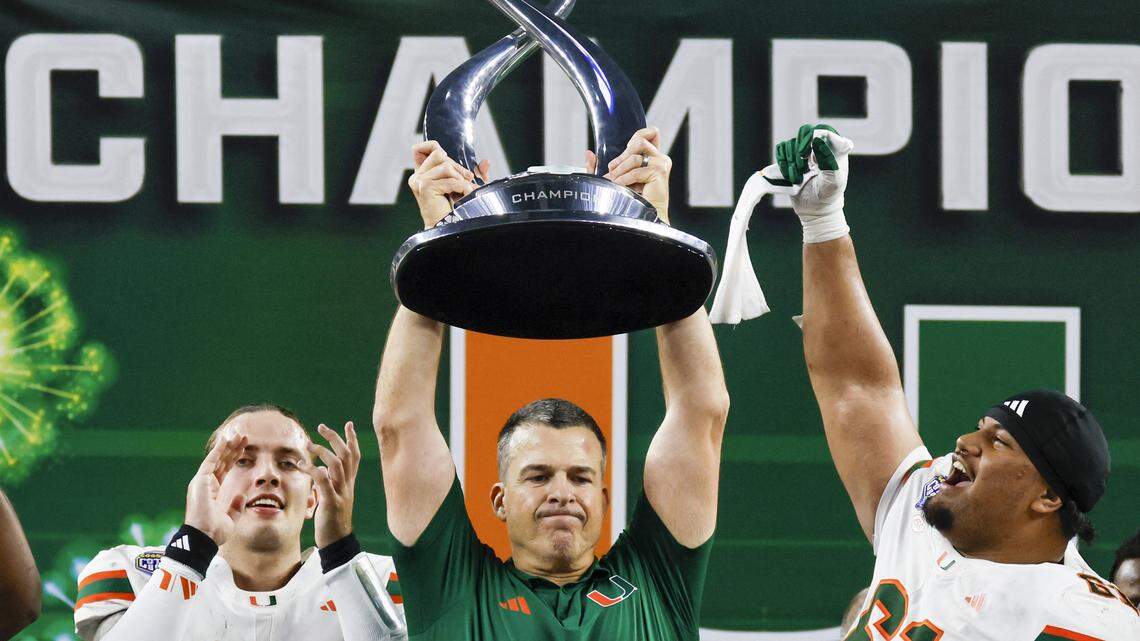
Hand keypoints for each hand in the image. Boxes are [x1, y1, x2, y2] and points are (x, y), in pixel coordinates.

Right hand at [185, 434, 247, 544]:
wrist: (204, 538)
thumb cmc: (214, 532)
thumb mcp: (230, 518)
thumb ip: (236, 507)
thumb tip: (242, 496)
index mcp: (212, 492)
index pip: (224, 470)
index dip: (234, 458)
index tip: (245, 448)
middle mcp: (205, 484)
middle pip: (221, 462)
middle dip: (233, 449)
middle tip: (244, 437)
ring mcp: (202, 482)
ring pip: (217, 459)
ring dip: (228, 446)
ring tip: (238, 435)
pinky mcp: (200, 481)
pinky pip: (210, 461)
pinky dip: (218, 450)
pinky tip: (226, 440)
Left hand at [300, 422, 361, 548]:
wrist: (338, 541)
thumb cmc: (333, 521)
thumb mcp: (335, 498)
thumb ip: (331, 484)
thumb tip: (322, 470)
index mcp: (349, 483)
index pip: (354, 456)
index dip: (352, 439)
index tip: (348, 424)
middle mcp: (347, 485)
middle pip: (346, 454)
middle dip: (335, 437)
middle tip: (321, 427)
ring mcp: (341, 492)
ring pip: (336, 463)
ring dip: (322, 451)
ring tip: (309, 444)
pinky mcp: (332, 501)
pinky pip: (323, 480)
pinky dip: (313, 469)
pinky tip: (302, 465)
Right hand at [408, 141, 489, 228]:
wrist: (446, 227)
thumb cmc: (453, 208)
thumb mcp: (462, 185)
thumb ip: (473, 173)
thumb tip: (487, 162)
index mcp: (420, 173)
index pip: (419, 148)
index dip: (434, 147)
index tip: (448, 159)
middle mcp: (416, 176)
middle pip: (438, 154)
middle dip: (457, 167)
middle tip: (467, 180)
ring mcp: (419, 181)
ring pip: (446, 166)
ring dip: (460, 178)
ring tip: (465, 190)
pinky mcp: (425, 187)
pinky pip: (450, 180)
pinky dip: (462, 187)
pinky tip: (464, 195)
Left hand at [596, 127, 671, 223]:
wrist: (642, 218)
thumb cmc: (630, 201)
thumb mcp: (611, 180)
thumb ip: (598, 167)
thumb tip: (588, 153)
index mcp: (652, 157)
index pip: (651, 132)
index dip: (637, 136)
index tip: (625, 153)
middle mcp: (659, 159)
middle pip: (639, 141)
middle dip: (622, 157)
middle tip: (614, 172)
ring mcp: (661, 165)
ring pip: (635, 156)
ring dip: (621, 171)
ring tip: (617, 183)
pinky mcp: (659, 173)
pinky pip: (636, 170)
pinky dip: (625, 180)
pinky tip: (622, 188)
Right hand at [775, 124, 854, 242]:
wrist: (816, 210)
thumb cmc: (829, 196)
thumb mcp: (834, 181)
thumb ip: (828, 161)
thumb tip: (818, 141)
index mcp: (834, 149)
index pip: (825, 131)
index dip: (815, 137)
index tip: (812, 153)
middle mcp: (819, 148)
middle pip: (805, 131)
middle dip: (800, 145)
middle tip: (802, 159)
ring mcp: (804, 153)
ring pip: (791, 143)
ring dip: (791, 160)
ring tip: (798, 176)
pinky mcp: (790, 160)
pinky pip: (780, 151)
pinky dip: (782, 162)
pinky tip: (790, 176)